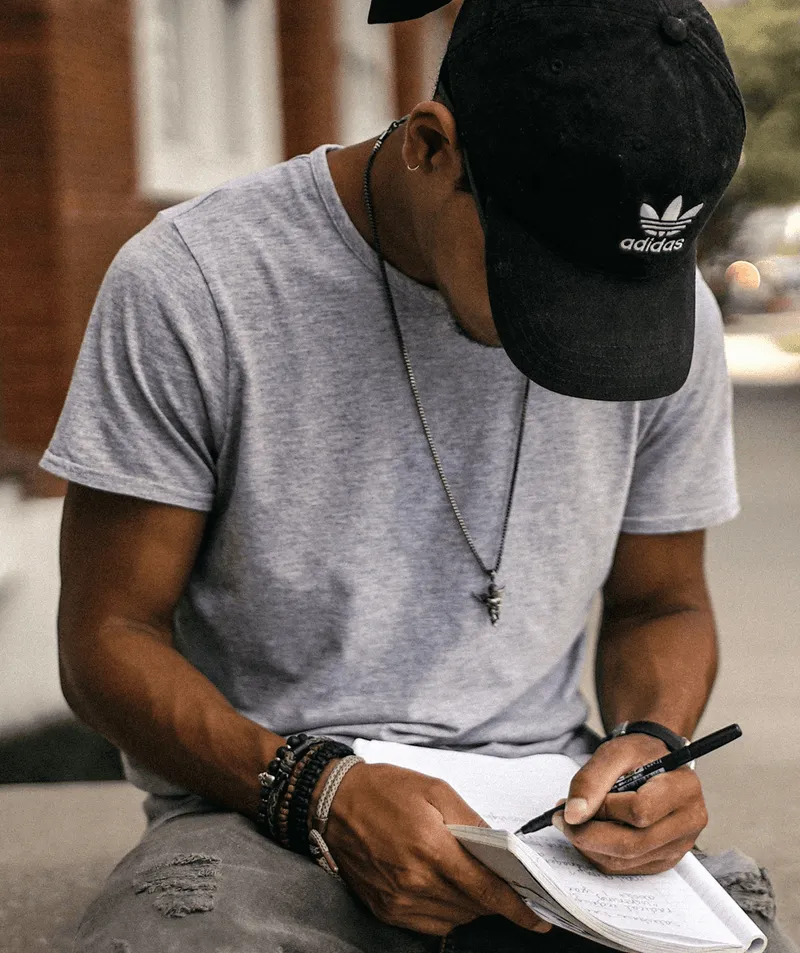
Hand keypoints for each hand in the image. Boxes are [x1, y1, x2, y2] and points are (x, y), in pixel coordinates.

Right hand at [321, 762, 551, 936]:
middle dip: (493, 896)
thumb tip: (501, 849)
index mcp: (431, 848)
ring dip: (470, 903)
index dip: (517, 907)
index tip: (538, 918)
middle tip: (502, 879)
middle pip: (474, 906)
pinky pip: (430, 924)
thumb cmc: (385, 789)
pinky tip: (442, 885)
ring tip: (465, 874)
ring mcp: (398, 901)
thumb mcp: (435, 790)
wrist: (333, 802)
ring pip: (455, 918)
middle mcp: (415, 881)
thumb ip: (472, 821)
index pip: (486, 890)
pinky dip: (446, 911)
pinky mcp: (385, 910)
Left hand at [553, 734, 707, 874]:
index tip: (575, 802)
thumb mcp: (614, 752)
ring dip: (590, 846)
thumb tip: (573, 816)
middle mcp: (689, 822)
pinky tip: (589, 834)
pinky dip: (599, 854)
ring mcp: (679, 846)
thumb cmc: (638, 755)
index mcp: (684, 788)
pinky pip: (626, 868)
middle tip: (561, 819)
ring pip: (627, 860)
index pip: (640, 811)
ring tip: (573, 823)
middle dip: (589, 835)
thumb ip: (591, 780)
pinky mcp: (665, 860)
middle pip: (634, 843)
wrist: (656, 762)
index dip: (604, 809)